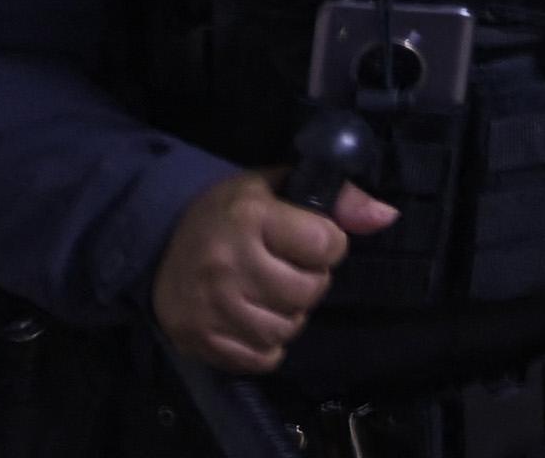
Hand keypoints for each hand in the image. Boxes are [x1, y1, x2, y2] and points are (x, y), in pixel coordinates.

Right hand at [151, 169, 397, 373]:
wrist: (157, 242)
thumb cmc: (229, 212)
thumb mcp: (278, 188)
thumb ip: (338, 199)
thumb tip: (387, 216)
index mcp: (251, 217)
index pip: (327, 244)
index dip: (328, 243)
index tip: (310, 240)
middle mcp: (229, 263)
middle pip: (309, 291)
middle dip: (310, 281)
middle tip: (289, 269)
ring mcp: (212, 306)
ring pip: (287, 328)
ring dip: (290, 315)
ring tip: (272, 294)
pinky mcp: (199, 339)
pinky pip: (261, 357)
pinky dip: (268, 343)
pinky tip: (256, 318)